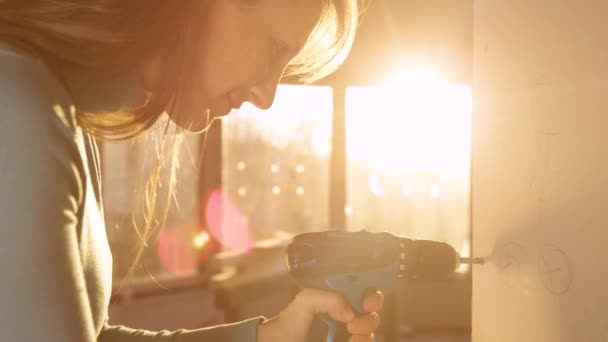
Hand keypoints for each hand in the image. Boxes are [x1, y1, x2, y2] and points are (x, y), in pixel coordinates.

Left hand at [257, 288, 383, 341]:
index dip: (373, 297)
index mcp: (339, 304)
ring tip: (352, 336)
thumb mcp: (305, 300)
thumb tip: (351, 313)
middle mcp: (346, 321)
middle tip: (353, 324)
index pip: (365, 296)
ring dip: (367, 334)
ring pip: (371, 335)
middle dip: (371, 318)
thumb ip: (328, 298)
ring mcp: (345, 338)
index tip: (368, 302)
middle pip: (373, 317)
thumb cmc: (287, 324)